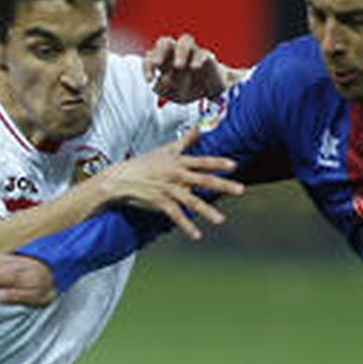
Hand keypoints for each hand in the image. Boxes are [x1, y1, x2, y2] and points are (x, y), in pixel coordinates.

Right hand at [96, 127, 242, 239]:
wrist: (122, 179)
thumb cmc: (145, 163)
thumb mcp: (166, 149)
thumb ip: (185, 141)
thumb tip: (198, 128)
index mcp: (179, 162)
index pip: (202, 162)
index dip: (218, 163)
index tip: (233, 166)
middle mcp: (177, 175)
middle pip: (203, 180)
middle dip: (222, 185)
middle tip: (240, 190)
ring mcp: (169, 190)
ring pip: (191, 201)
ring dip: (207, 211)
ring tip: (221, 220)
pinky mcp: (161, 203)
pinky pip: (177, 216)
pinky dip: (187, 226)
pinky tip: (197, 235)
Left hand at [143, 34, 232, 102]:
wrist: (211, 90)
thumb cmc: (188, 89)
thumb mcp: (173, 94)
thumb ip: (165, 90)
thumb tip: (162, 82)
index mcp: (164, 61)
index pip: (150, 57)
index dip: (147, 67)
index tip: (149, 80)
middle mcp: (176, 52)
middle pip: (165, 41)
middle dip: (159, 52)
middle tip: (157, 64)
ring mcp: (193, 52)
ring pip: (185, 40)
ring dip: (180, 52)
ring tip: (178, 67)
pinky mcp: (207, 57)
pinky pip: (202, 53)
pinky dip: (197, 59)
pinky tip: (194, 68)